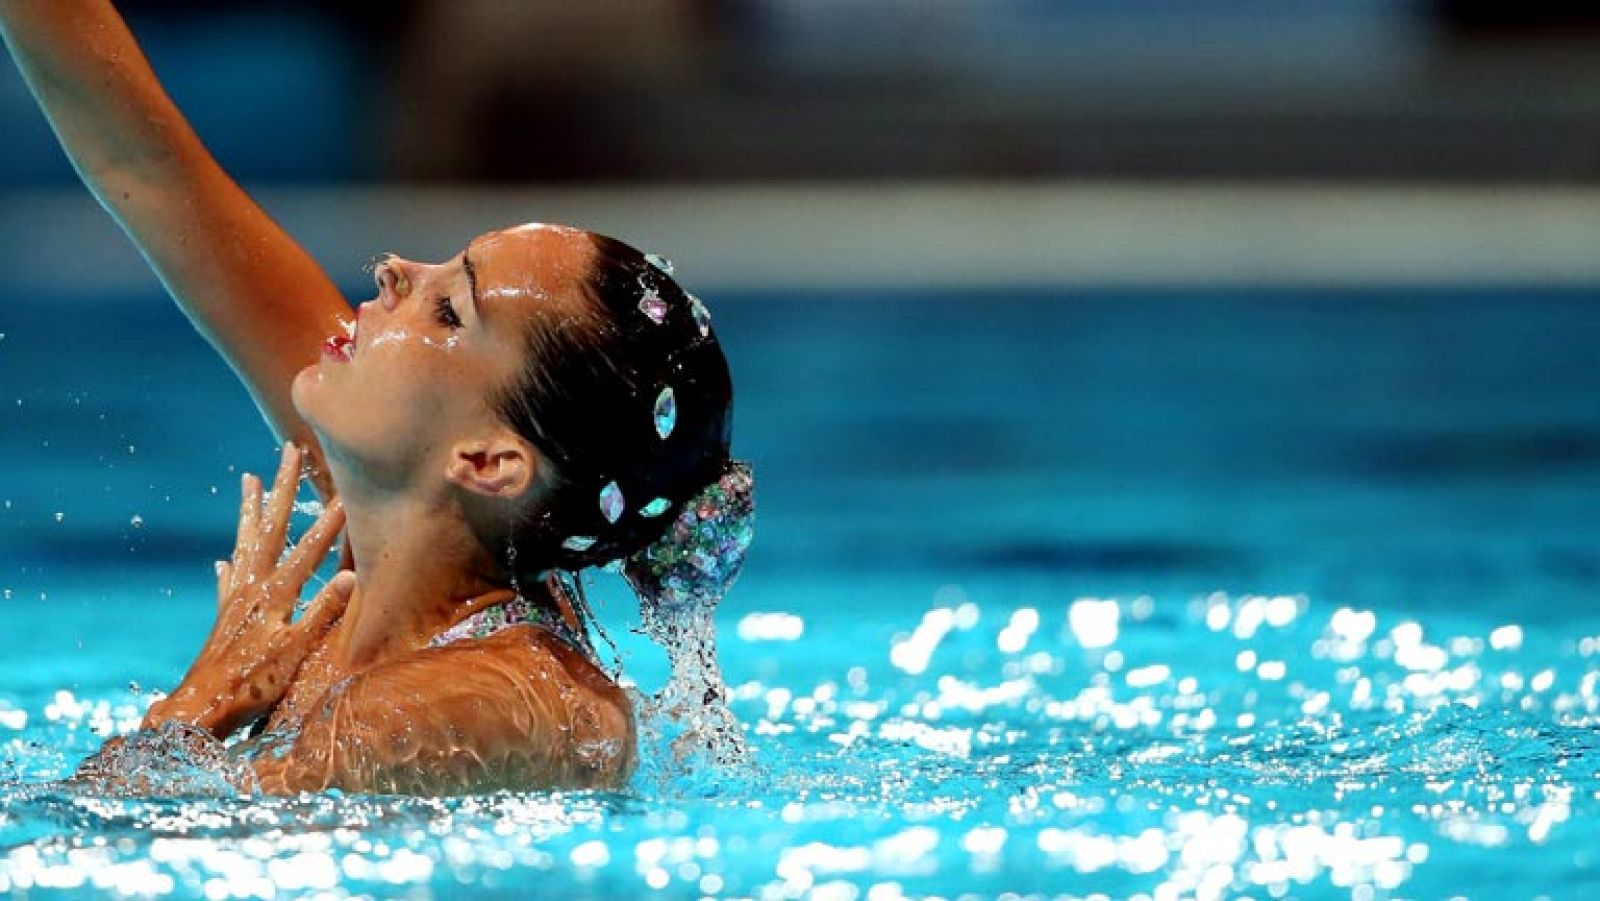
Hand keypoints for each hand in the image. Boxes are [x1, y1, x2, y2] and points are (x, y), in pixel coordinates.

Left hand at [143, 444, 353, 737]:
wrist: (200, 709)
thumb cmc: (253, 685)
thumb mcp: (295, 652)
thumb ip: (321, 614)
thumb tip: (349, 578)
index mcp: (275, 595)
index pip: (308, 548)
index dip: (330, 520)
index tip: (347, 487)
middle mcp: (253, 588)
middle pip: (271, 527)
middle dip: (282, 488)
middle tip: (289, 451)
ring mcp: (235, 600)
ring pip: (246, 543)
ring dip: (251, 510)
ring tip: (249, 479)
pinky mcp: (223, 618)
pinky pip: (227, 582)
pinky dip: (228, 566)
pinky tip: (223, 560)